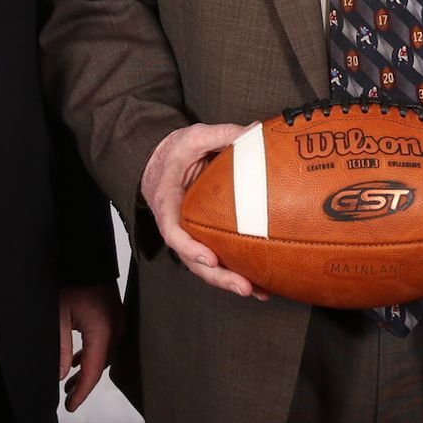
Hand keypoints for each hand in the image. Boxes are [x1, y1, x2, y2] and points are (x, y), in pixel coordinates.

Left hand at [58, 282, 122, 413]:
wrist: (83, 253)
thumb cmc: (70, 280)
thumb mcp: (58, 317)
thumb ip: (61, 349)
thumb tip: (62, 376)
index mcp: (104, 329)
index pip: (94, 371)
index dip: (82, 392)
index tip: (69, 406)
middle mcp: (116, 326)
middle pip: (102, 364)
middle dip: (84, 383)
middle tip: (66, 399)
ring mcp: (117, 319)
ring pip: (104, 354)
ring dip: (88, 369)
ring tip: (70, 383)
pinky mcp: (113, 313)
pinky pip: (106, 341)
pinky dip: (92, 354)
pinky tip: (79, 360)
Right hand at [140, 121, 266, 298]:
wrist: (161, 161)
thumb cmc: (174, 152)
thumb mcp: (195, 136)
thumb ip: (223, 133)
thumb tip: (256, 130)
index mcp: (168, 202)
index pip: (173, 231)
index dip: (190, 248)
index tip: (210, 259)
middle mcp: (176, 225)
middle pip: (192, 260)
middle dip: (218, 277)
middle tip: (245, 287)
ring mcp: (189, 234)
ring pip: (204, 266)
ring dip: (229, 281)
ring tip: (258, 292)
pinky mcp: (202, 237)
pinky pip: (215, 259)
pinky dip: (234, 272)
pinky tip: (260, 283)